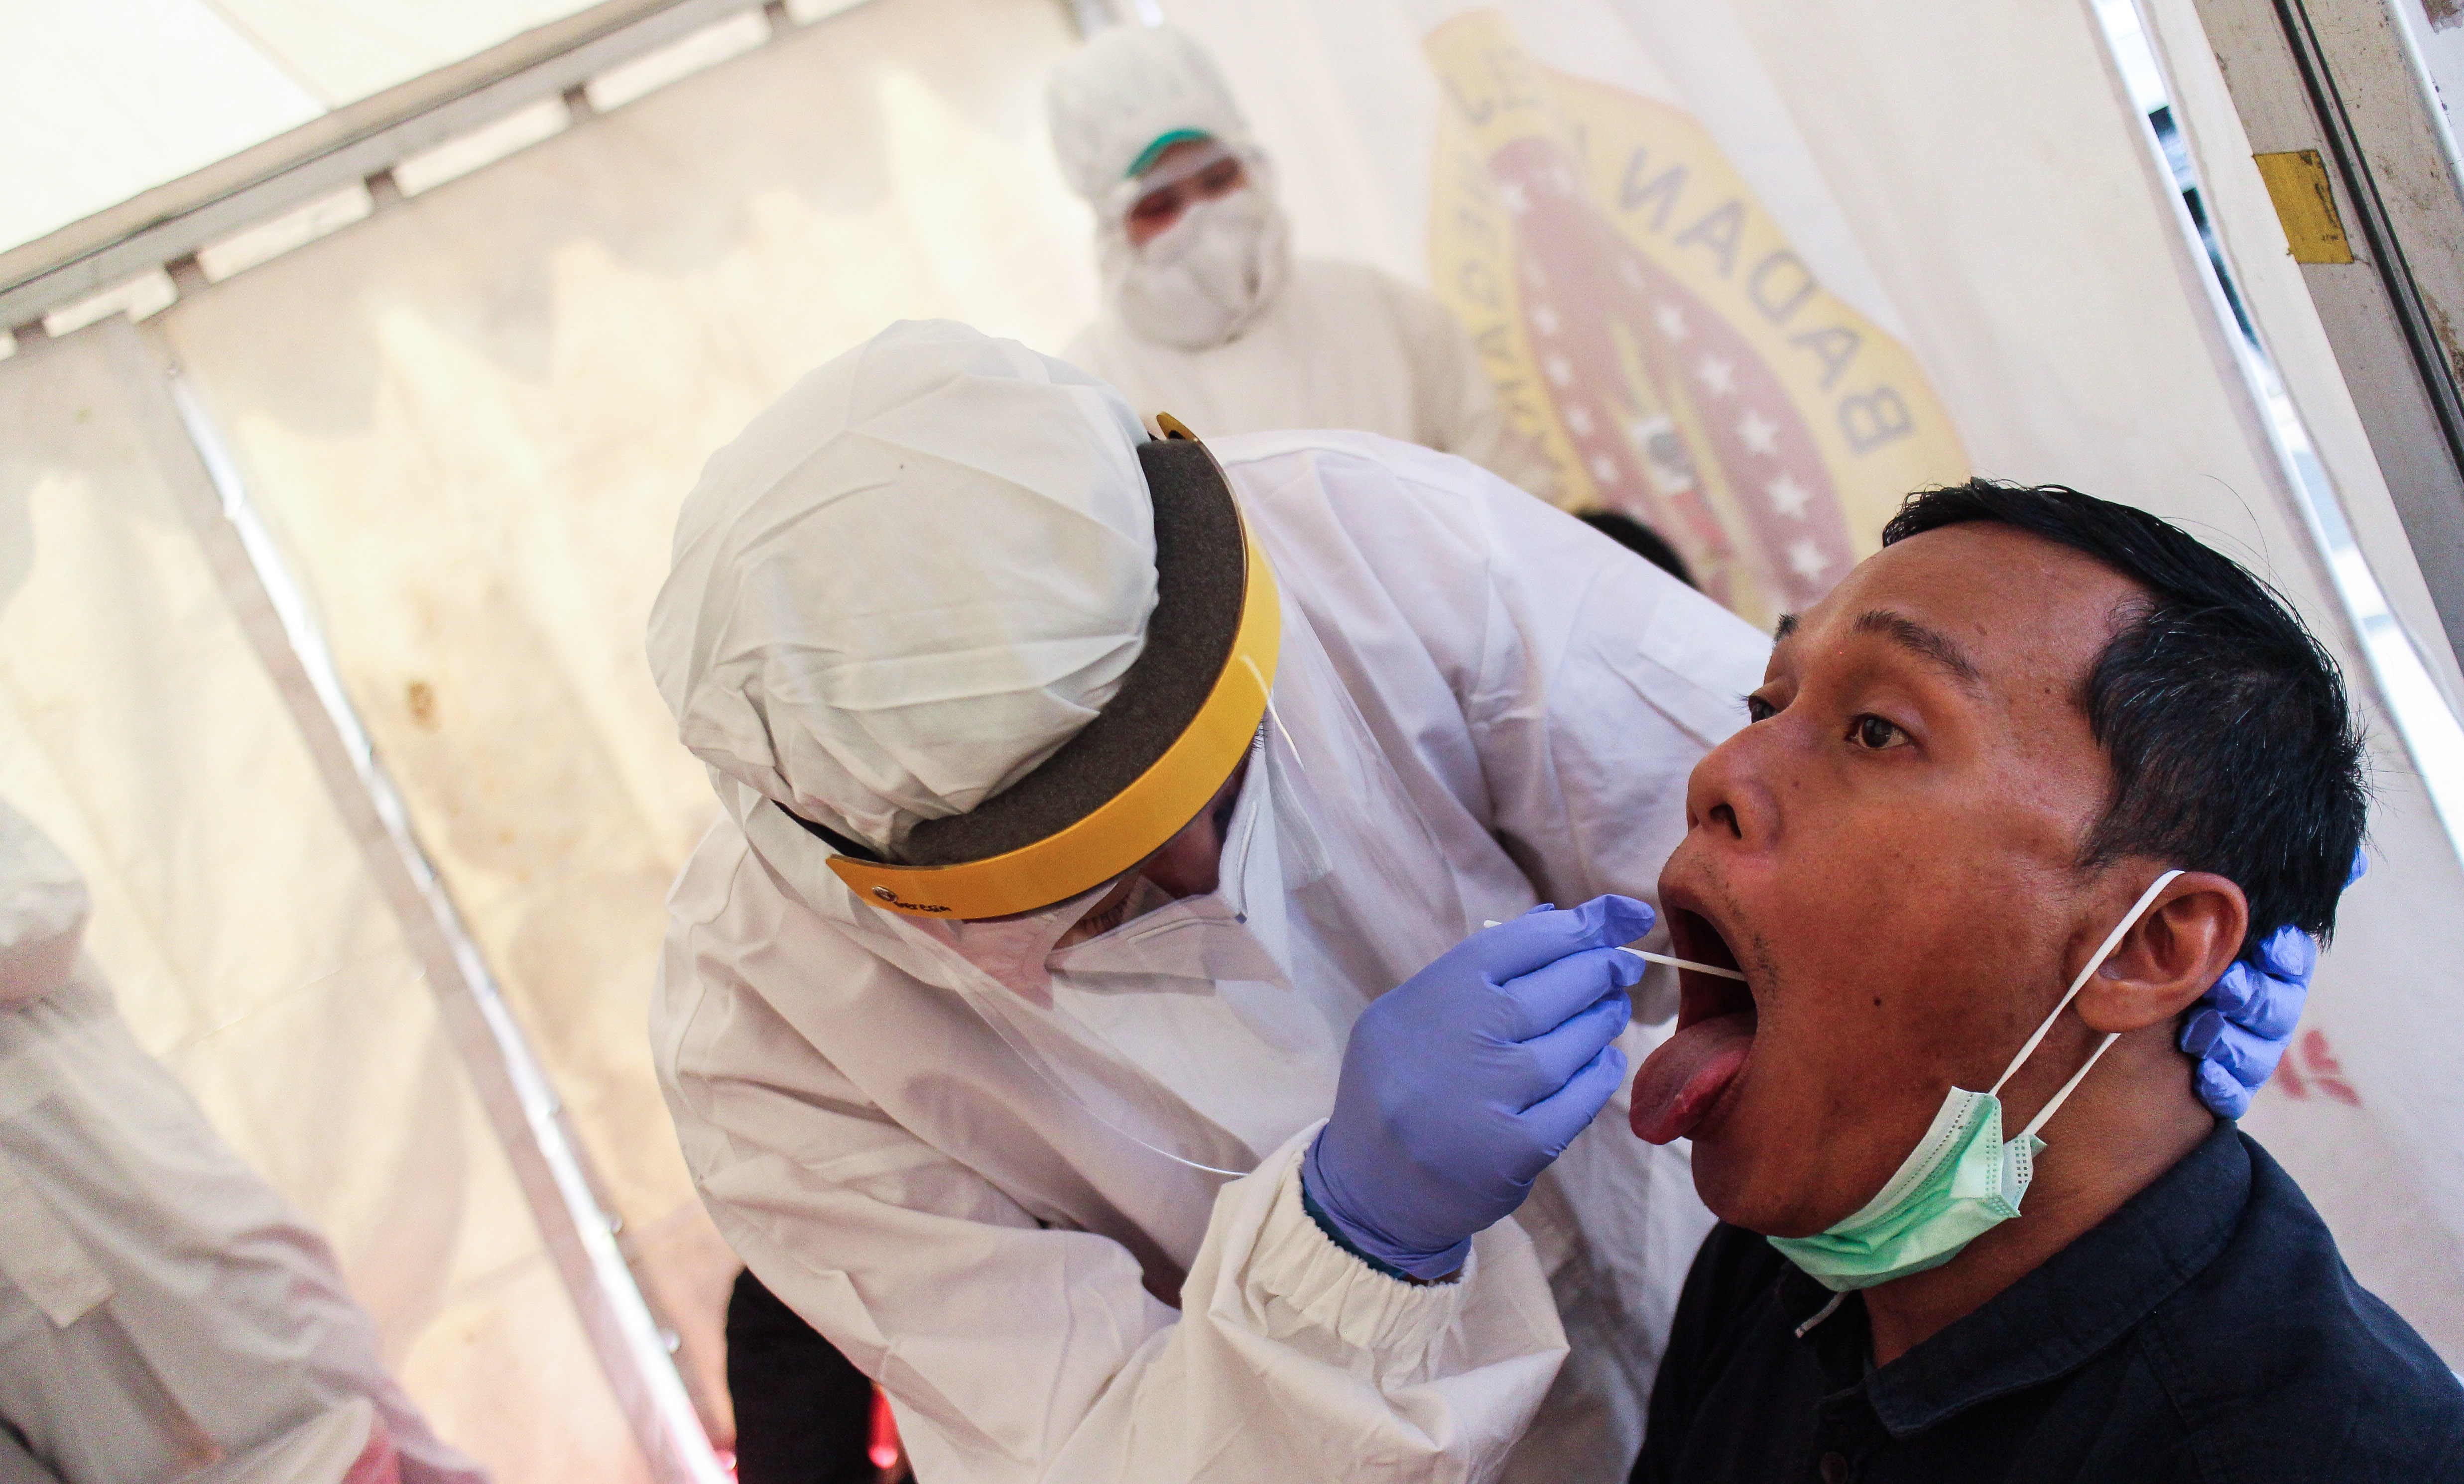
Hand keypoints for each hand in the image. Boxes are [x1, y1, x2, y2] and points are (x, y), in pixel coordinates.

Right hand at [1302, 895, 1651, 1278]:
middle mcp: (1457, 1040)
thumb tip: (1555, 918)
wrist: (1369, 1187)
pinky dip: (1599, 1076)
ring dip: (1602, 1021)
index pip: (1523, 941)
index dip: (1585, 923)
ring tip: (1610, 1010)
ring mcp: (1487, 1097)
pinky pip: (1579, 1101)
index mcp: (1430, 996)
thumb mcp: (1415, 1011)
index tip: (1626, 916)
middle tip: (1622, 966)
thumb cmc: (1402, 1084)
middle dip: (1601, 969)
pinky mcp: (1514, 1151)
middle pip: (1556, 988)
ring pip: (1574, 1044)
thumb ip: (1481, 967)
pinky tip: (1603, 1062)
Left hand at [2180, 847, 2362, 1118]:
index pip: (2292, 960)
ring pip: (2255, 1051)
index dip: (2285, 955)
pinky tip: (2204, 1076)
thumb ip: (2277, 883)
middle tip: (2224, 986)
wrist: (2144, 990)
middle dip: (2252, 997)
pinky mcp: (2224, 1081)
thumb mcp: (2225, 904)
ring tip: (2199, 1031)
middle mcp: (2268, 1006)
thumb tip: (2355, 860)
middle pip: (2275, 1007)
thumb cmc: (2193, 939)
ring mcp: (2248, 1046)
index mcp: (2274, 965)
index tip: (2270, 947)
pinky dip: (2221, 1084)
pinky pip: (2232, 1091)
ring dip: (2230, 1042)